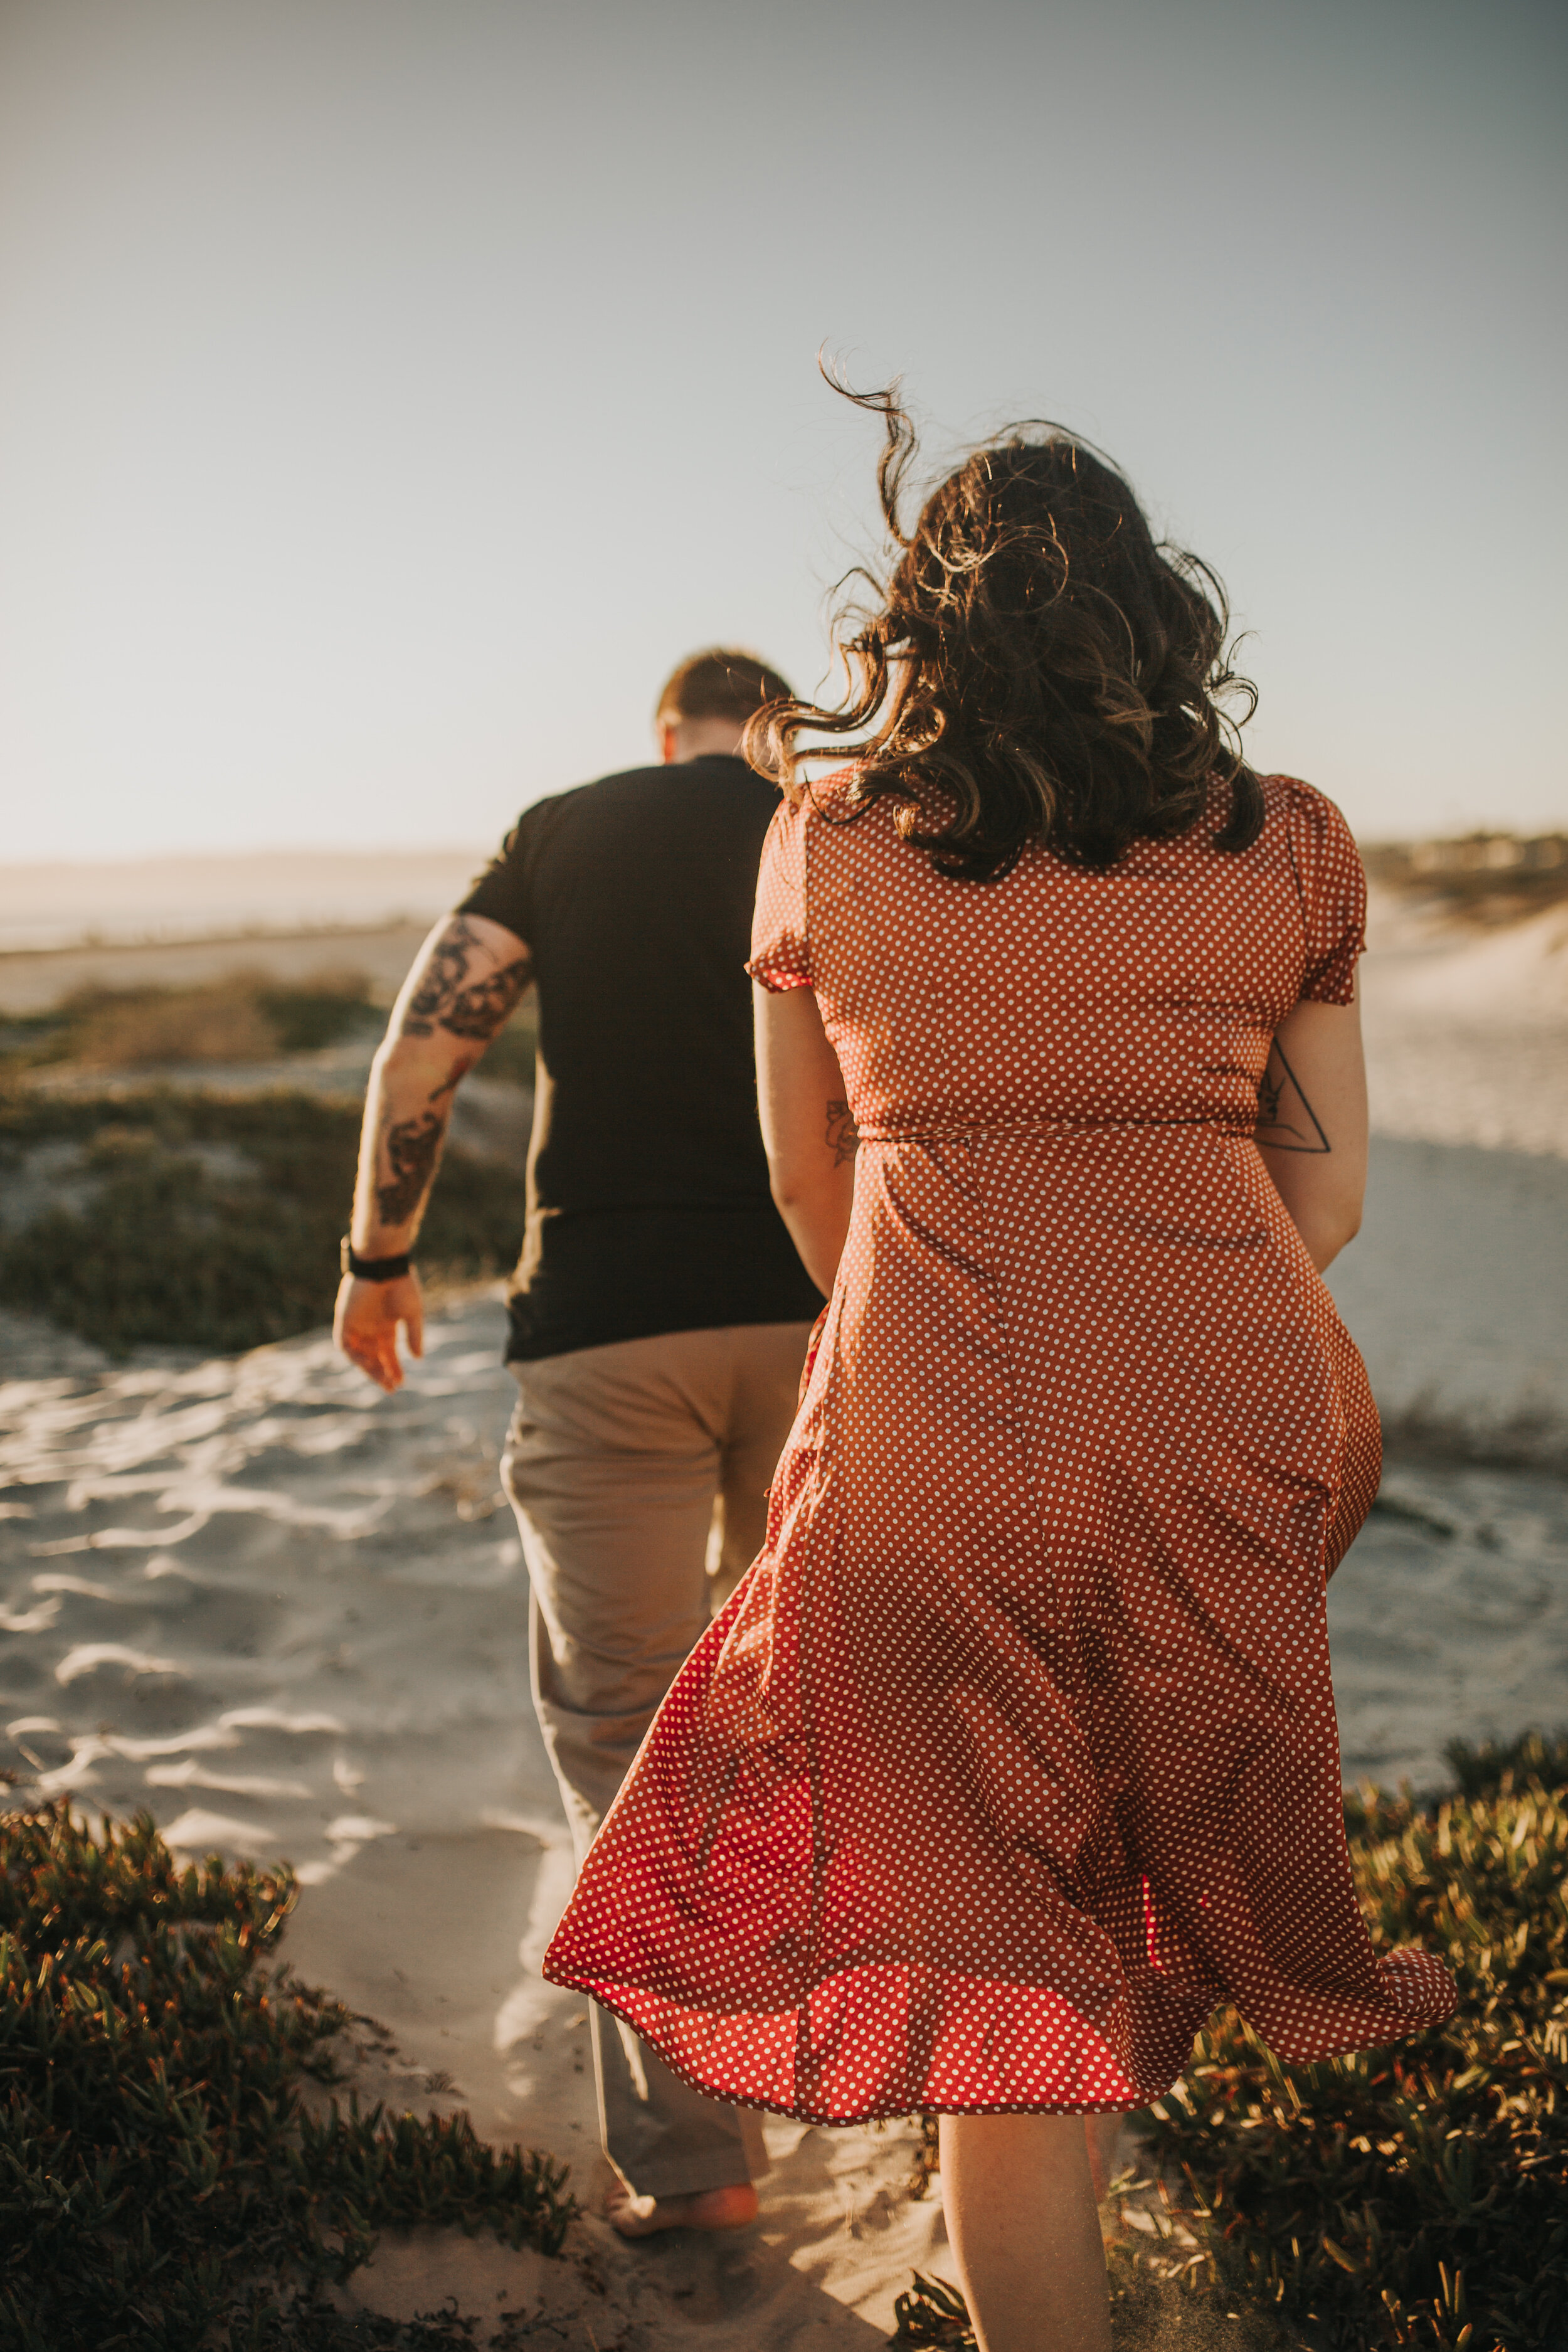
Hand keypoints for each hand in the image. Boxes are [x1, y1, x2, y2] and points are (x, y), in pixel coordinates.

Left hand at [334, 1270, 423, 1391]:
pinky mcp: (344, 1320)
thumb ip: (413, 1335)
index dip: (394, 1367)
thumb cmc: (401, 1285)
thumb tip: (418, 1358)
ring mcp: (356, 1324)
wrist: (383, 1265)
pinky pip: (345, 1345)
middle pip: (374, 1356)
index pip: (388, 1352)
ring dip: (369, 1368)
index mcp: (386, 1324)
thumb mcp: (412, 1314)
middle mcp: (370, 1327)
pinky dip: (355, 1356)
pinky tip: (368, 1364)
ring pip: (360, 1354)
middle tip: (392, 1387)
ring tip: (383, 1380)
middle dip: (382, 1372)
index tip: (401, 1382)